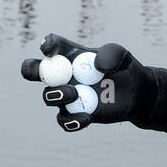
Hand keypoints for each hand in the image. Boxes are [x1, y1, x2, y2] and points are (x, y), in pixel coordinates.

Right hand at [21, 33, 156, 132]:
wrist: (136, 94)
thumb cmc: (124, 68)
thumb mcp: (122, 56)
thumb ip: (111, 55)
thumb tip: (97, 66)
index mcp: (69, 54)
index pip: (52, 45)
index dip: (46, 45)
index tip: (49, 49)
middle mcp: (61, 74)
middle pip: (35, 71)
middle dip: (30, 70)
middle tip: (40, 72)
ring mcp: (65, 96)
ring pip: (48, 97)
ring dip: (56, 94)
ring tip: (74, 93)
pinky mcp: (74, 114)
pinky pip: (65, 121)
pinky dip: (72, 121)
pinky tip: (86, 118)